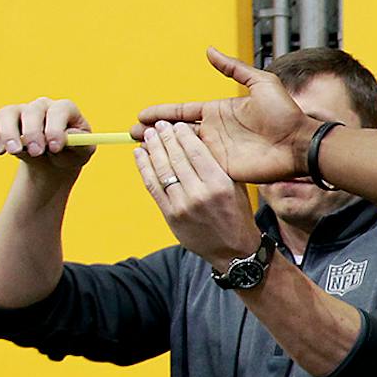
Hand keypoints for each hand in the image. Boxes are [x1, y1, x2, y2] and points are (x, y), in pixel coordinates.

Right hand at [0, 97, 94, 180]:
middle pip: (33, 111)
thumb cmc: (70, 153)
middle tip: (36, 152)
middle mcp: (41, 106)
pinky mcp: (1, 121)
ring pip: (8, 113)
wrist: (52, 162)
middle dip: (33, 132)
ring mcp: (20, 111)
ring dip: (9, 133)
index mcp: (65, 109)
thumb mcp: (82, 152)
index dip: (56, 128)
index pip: (59, 110)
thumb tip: (68, 137)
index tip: (54, 147)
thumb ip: (79, 144)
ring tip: (14, 152)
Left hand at [134, 121, 264, 270]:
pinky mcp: (170, 214)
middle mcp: (200, 193)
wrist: (233, 251)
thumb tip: (194, 141)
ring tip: (147, 136)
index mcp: (220, 184)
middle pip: (176, 158)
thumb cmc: (237, 216)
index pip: (196, 152)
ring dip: (152, 149)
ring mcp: (183, 205)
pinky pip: (152, 186)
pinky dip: (144, 168)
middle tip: (157, 126)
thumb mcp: (236, 187)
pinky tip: (140, 155)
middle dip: (165, 138)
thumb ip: (218, 166)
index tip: (175, 124)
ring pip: (162, 170)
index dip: (182, 135)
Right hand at [136, 48, 314, 184]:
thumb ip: (234, 69)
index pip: (183, 111)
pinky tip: (160, 166)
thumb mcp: (261, 83)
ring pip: (182, 149)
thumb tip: (210, 51)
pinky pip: (196, 166)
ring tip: (139, 147)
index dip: (162, 113)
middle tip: (131, 134)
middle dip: (153, 132)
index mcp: (219, 111)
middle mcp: (215, 131)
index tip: (141, 115)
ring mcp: (218, 150)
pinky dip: (178, 165)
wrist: (300, 142)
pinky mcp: (224, 168)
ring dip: (161, 148)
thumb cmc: (286, 113)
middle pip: (176, 131)